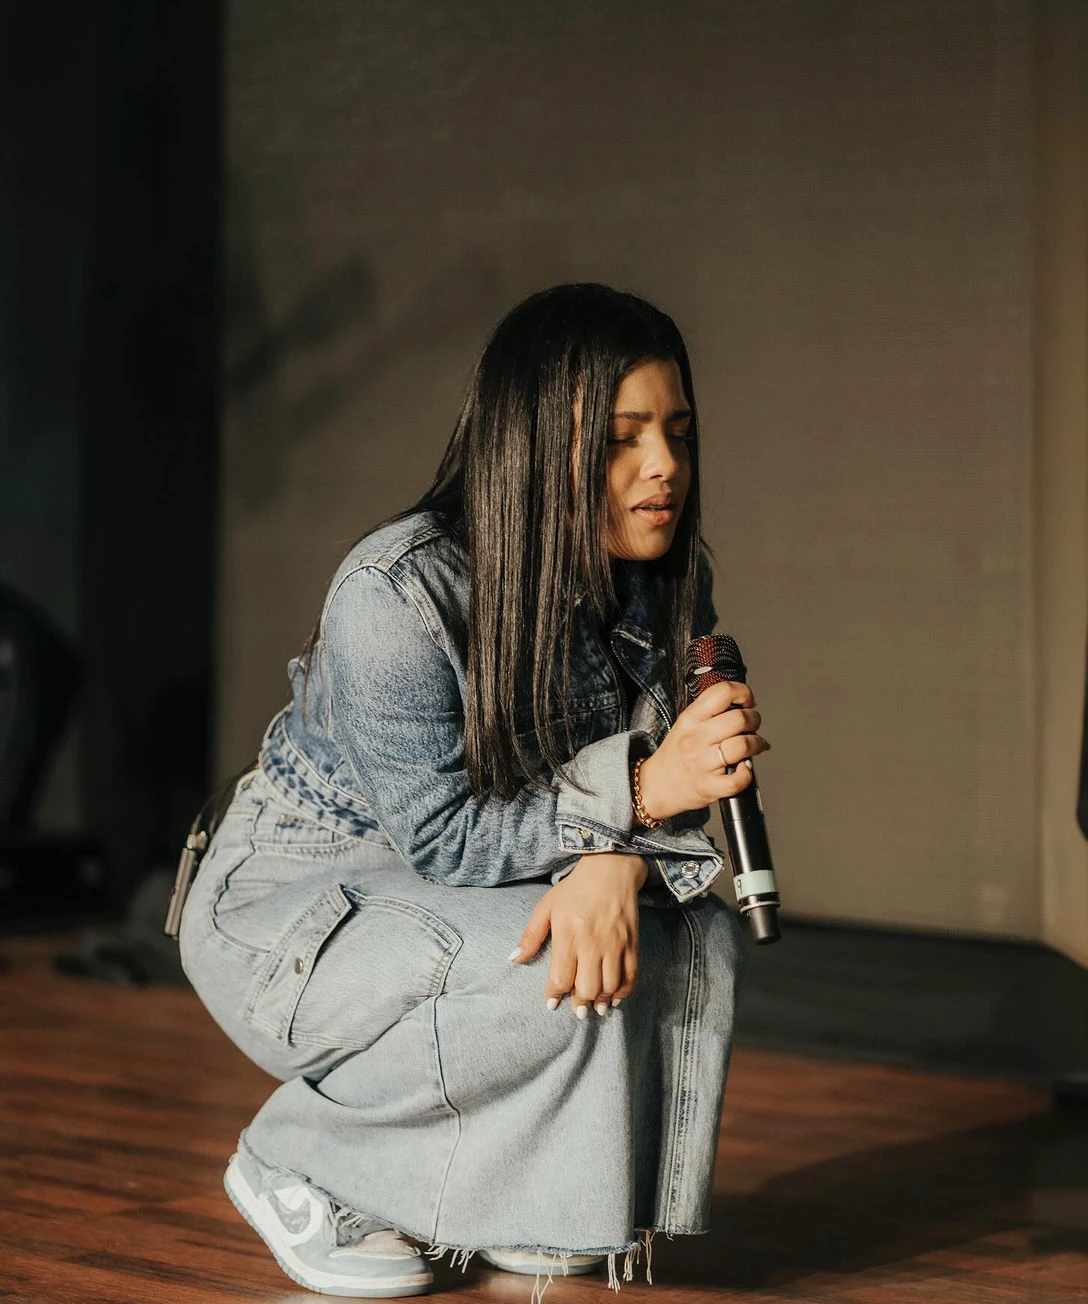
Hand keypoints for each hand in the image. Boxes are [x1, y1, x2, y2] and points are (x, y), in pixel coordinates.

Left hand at [510, 853, 646, 1016]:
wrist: (610, 870)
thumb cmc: (574, 889)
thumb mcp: (546, 907)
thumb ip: (530, 935)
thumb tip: (514, 959)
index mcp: (568, 934)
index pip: (561, 977)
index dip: (554, 995)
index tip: (551, 1003)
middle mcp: (592, 943)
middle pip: (587, 988)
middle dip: (579, 1004)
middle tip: (574, 1009)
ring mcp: (614, 944)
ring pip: (609, 986)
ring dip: (600, 1002)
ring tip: (593, 1006)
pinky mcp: (632, 944)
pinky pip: (630, 976)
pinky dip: (622, 992)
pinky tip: (613, 998)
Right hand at [637, 681, 770, 821]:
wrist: (657, 786)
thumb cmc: (675, 755)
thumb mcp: (684, 724)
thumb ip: (709, 712)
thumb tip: (742, 705)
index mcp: (690, 718)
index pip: (722, 692)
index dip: (743, 692)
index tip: (747, 701)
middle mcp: (696, 738)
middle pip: (739, 718)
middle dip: (754, 720)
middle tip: (752, 725)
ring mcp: (703, 763)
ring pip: (743, 746)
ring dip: (756, 744)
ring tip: (754, 745)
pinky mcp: (710, 786)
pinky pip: (738, 780)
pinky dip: (747, 774)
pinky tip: (744, 769)